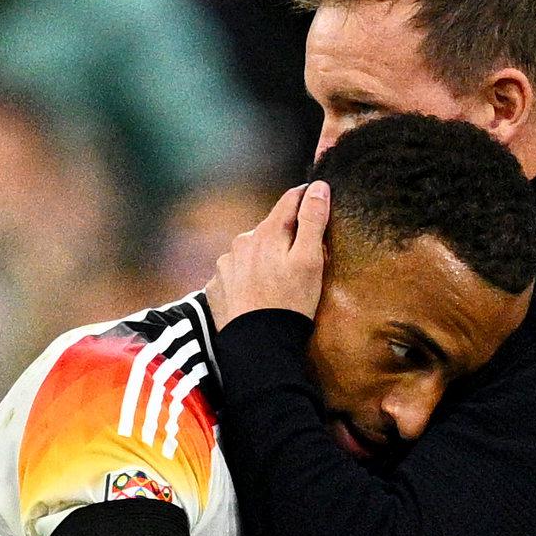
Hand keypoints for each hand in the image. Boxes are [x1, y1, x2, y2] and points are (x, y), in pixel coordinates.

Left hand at [206, 180, 329, 326]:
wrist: (258, 348)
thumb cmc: (290, 304)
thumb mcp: (310, 261)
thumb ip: (313, 221)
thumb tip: (319, 187)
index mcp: (267, 232)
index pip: (290, 201)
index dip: (306, 199)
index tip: (316, 200)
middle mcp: (242, 242)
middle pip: (269, 229)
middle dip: (284, 237)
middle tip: (299, 259)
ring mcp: (226, 264)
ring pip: (251, 251)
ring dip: (263, 258)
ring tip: (276, 283)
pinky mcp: (216, 286)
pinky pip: (235, 274)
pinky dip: (246, 279)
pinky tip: (257, 296)